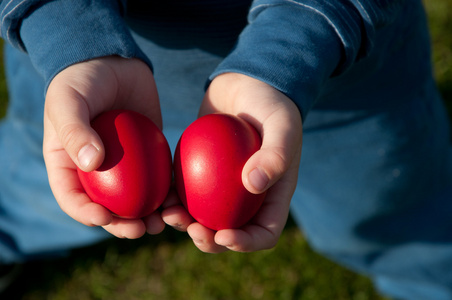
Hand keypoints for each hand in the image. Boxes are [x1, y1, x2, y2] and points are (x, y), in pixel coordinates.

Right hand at [43, 56, 165, 238]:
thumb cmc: (82, 79)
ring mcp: (124, 164)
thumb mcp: (68, 101)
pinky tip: (178, 198)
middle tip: (141, 230)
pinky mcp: (148, 154)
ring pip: (135, 198)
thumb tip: (91, 164)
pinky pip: (157, 177)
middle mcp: (96, 170)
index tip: (105, 218)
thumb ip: (75, 130)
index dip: (86, 214)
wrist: (113, 61)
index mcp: (69, 164)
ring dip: (148, 215)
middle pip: (107, 207)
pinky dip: (166, 191)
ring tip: (163, 223)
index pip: (73, 198)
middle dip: (123, 224)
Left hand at [162, 73, 302, 251]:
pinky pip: (188, 192)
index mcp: (273, 194)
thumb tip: (253, 185)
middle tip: (192, 231)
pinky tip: (161, 196)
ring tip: (169, 215)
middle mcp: (249, 195)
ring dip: (186, 223)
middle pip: (231, 230)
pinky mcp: (203, 171)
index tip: (224, 236)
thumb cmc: (271, 104)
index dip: (247, 242)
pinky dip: (175, 199)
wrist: (248, 82)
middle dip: (210, 239)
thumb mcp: (282, 125)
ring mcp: (224, 185)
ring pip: (205, 216)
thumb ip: (275, 155)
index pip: (265, 231)